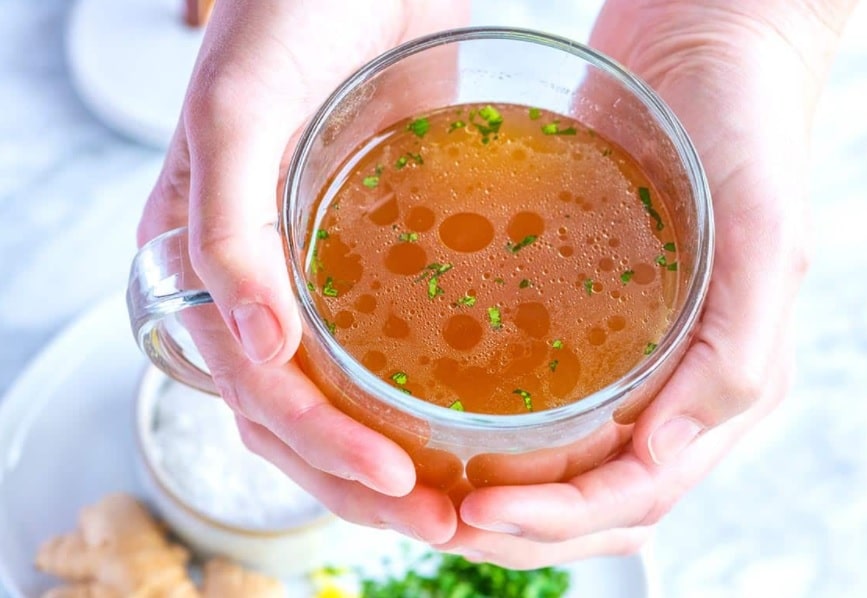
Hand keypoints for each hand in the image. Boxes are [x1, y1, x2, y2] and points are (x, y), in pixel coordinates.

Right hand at [137, 1, 467, 543]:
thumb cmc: (282, 12)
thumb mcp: (237, 111)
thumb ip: (225, 225)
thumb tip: (256, 347)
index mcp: (203, 265)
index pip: (257, 390)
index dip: (321, 446)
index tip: (397, 482)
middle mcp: (253, 282)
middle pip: (298, 415)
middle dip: (362, 479)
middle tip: (442, 521)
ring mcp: (312, 272)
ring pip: (339, 395)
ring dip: (391, 454)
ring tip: (457, 499)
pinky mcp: (368, 252)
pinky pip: (383, 341)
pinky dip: (413, 393)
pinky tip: (464, 422)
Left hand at [436, 0, 856, 566]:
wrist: (705, 42)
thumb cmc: (749, 126)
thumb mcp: (767, 235)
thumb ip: (737, 355)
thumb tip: (662, 460)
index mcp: (726, 382)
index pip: (640, 492)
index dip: (561, 520)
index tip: (478, 513)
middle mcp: (678, 379)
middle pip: (598, 494)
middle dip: (522, 524)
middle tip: (440, 517)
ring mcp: (632, 348)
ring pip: (566, 455)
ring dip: (504, 489)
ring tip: (431, 488)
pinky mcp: (587, 307)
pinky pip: (544, 386)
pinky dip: (496, 420)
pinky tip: (438, 414)